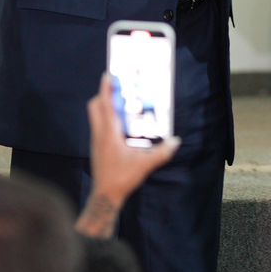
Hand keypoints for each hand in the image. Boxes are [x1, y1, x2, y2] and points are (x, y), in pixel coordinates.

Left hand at [76, 74, 178, 236]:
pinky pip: (98, 125)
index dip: (105, 89)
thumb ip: (161, 153)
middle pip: (95, 107)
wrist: (105, 196)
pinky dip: (106, 118)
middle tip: (116, 88)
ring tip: (120, 103)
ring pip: (95, 116)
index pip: (105, 106)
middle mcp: (100, 134)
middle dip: (103, 95)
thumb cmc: (122, 178)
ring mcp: (96, 141)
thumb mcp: (144, 165)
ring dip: (104, 106)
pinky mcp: (96, 148)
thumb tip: (176, 141)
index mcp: (109, 134)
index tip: (107, 75)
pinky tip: (120, 124)